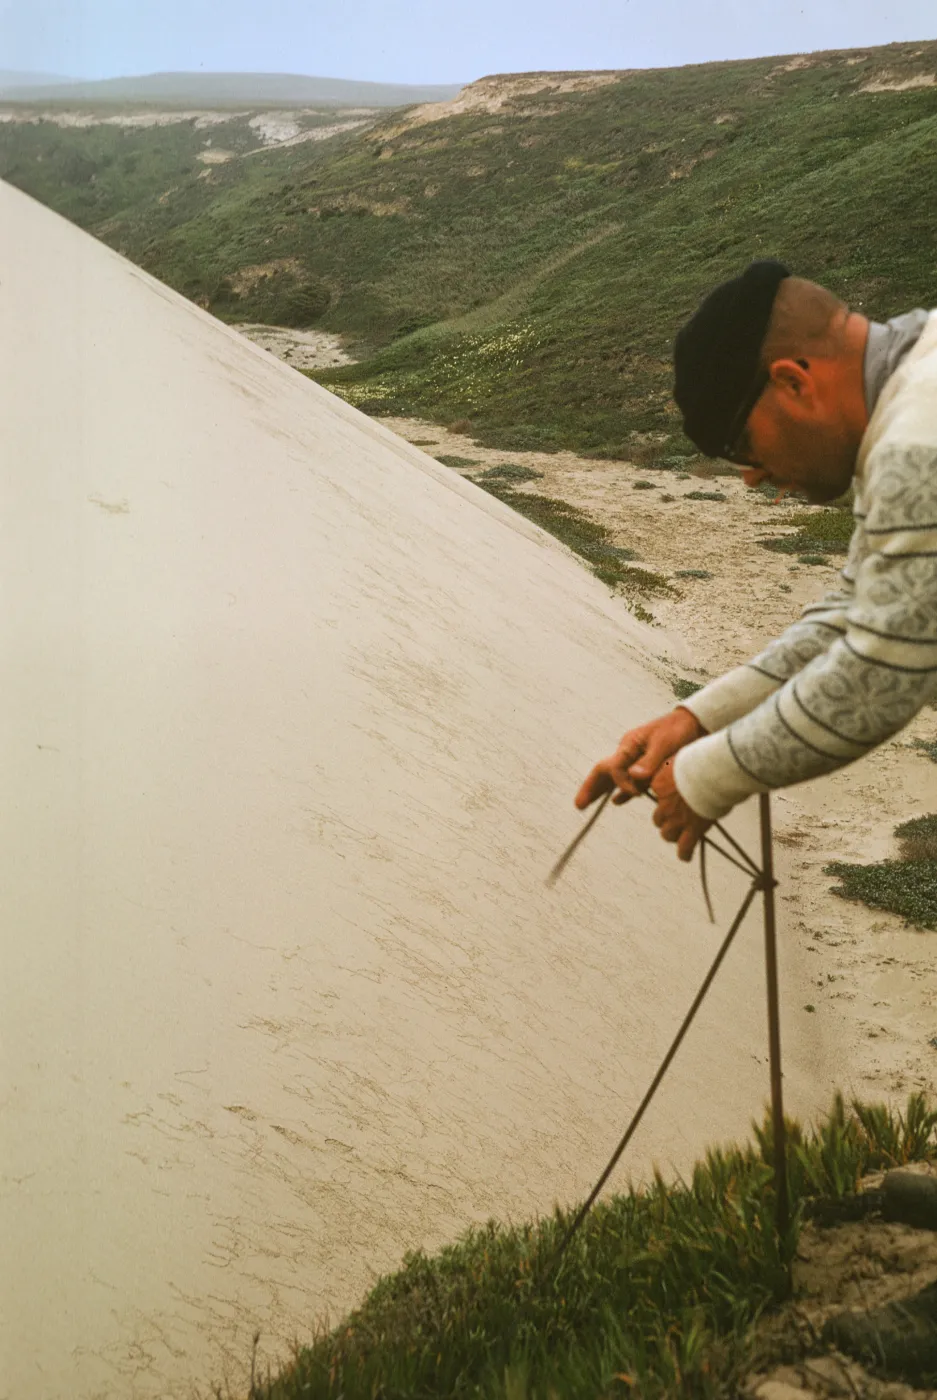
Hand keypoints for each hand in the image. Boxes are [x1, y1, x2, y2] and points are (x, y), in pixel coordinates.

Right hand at [575, 707, 706, 810]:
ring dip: (601, 790)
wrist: (694, 723)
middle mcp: (628, 752)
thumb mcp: (665, 744)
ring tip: (586, 804)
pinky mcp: (647, 765)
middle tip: (578, 805)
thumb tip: (633, 776)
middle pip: (603, 771)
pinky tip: (617, 801)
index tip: (638, 793)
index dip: (622, 783)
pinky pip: (630, 781)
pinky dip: (623, 791)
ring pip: (613, 777)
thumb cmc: (678, 730)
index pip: (614, 767)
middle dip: (591, 787)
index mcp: (629, 745)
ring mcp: (635, 759)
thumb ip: (649, 761)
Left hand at [650, 759, 711, 861]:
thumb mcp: (682, 758)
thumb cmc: (702, 760)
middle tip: (675, 820)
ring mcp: (677, 818)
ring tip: (678, 837)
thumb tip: (685, 768)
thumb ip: (679, 768)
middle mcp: (665, 804)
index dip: (664, 799)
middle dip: (666, 820)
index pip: (657, 797)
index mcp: (660, 785)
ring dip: (672, 836)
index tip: (672, 798)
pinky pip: (685, 847)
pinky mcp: (692, 829)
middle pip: (659, 819)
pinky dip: (684, 853)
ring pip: (667, 834)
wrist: (712, 770)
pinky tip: (685, 856)